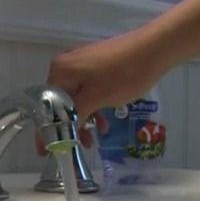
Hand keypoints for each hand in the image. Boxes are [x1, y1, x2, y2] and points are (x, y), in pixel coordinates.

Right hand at [34, 0, 199, 154]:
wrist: (154, 49)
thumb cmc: (123, 75)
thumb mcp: (96, 99)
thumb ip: (74, 117)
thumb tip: (59, 136)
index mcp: (60, 70)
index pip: (46, 106)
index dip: (48, 131)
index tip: (48, 151)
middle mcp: (66, 64)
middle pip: (60, 102)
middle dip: (70, 126)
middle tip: (78, 147)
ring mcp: (83, 63)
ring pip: (77, 98)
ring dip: (85, 119)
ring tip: (95, 138)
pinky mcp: (99, 65)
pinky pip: (89, 90)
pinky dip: (94, 106)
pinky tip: (105, 121)